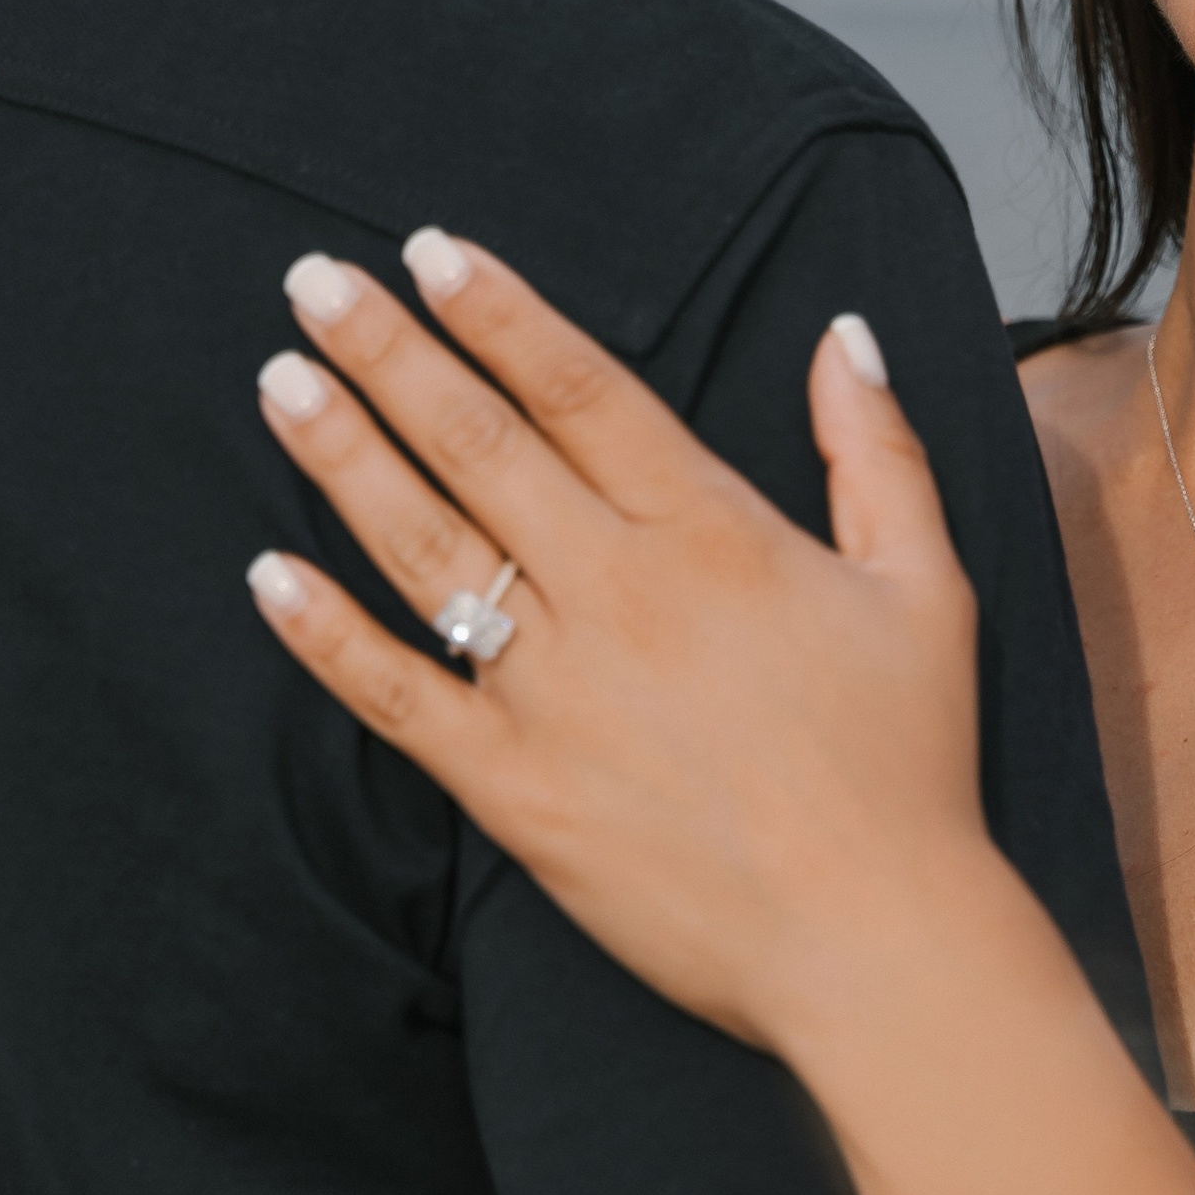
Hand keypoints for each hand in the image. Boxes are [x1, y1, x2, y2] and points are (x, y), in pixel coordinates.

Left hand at [244, 234, 995, 1055]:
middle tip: (311, 282)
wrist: (873, 942)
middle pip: (480, 445)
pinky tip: (269, 575)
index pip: (581, 390)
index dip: (499, 313)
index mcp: (712, 534)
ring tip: (280, 384)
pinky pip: (399, 699)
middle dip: (388, 354)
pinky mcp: (517, 790)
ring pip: (424, 549)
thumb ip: (876, 452)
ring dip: (343, 458)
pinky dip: (328, 635)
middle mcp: (619, 594)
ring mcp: (556, 692)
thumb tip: (844, 335)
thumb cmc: (907, 767)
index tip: (429, 252)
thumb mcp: (925, 587)